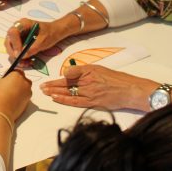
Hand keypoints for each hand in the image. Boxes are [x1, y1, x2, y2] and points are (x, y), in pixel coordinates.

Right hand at [0, 70, 31, 121]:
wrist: (1, 114)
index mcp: (17, 75)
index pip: (15, 71)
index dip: (9, 75)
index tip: (3, 79)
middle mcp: (25, 83)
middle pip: (21, 79)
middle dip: (14, 82)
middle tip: (5, 87)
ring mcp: (28, 93)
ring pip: (23, 89)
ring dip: (17, 90)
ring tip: (7, 95)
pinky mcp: (28, 102)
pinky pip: (23, 97)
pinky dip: (18, 98)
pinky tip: (10, 102)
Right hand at [4, 19, 66, 60]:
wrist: (55, 32)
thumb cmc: (50, 33)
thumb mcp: (43, 41)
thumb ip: (32, 48)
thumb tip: (22, 56)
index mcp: (23, 24)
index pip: (13, 32)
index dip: (14, 44)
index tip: (20, 54)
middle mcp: (18, 29)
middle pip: (8, 41)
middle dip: (13, 53)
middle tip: (21, 62)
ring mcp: (17, 36)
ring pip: (10, 47)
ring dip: (16, 57)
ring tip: (26, 63)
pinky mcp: (19, 42)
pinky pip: (15, 51)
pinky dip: (19, 58)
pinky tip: (27, 62)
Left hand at [40, 65, 157, 110]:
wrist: (130, 89)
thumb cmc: (116, 78)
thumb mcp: (98, 68)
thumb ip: (81, 70)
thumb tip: (66, 74)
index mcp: (88, 72)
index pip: (67, 76)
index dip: (56, 80)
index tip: (46, 82)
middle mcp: (87, 82)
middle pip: (65, 85)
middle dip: (52, 87)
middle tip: (42, 88)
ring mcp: (89, 93)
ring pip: (68, 93)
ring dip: (55, 93)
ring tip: (46, 93)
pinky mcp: (93, 103)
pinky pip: (76, 101)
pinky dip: (65, 100)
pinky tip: (57, 99)